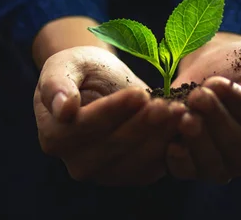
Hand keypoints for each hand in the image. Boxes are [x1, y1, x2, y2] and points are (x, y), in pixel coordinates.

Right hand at [33, 46, 185, 185]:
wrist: (100, 82)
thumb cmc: (80, 69)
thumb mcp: (64, 65)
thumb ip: (56, 84)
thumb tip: (62, 109)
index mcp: (55, 137)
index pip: (86, 127)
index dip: (114, 111)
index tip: (139, 93)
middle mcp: (78, 163)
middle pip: (114, 146)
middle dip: (143, 125)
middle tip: (169, 105)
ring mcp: (106, 173)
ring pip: (137, 161)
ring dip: (161, 137)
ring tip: (180, 111)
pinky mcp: (133, 174)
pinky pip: (154, 167)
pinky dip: (170, 147)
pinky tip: (185, 125)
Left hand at [165, 33, 240, 182]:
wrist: (214, 66)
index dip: (239, 105)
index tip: (216, 83)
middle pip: (238, 150)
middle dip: (215, 121)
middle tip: (197, 94)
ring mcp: (225, 165)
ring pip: (213, 166)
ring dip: (196, 140)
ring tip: (182, 112)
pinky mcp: (195, 166)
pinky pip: (186, 172)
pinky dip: (177, 158)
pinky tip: (171, 137)